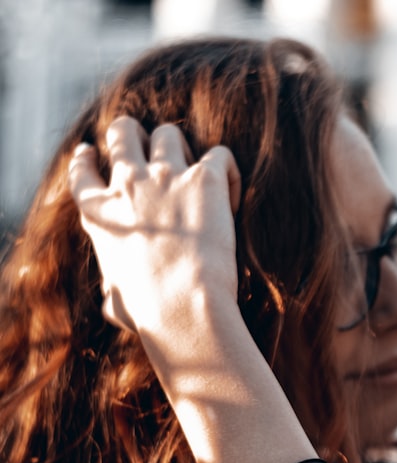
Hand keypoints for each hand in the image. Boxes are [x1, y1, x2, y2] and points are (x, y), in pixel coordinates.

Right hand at [68, 117, 241, 333]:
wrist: (181, 305)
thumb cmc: (149, 313)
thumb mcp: (114, 301)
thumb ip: (112, 289)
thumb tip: (112, 301)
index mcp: (99, 214)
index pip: (82, 171)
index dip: (88, 158)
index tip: (93, 152)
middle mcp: (128, 185)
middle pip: (122, 131)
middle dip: (136, 133)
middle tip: (153, 146)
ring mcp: (166, 177)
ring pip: (168, 133)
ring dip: (181, 147)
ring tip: (196, 169)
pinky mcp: (205, 180)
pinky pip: (220, 154)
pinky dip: (228, 170)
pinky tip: (230, 195)